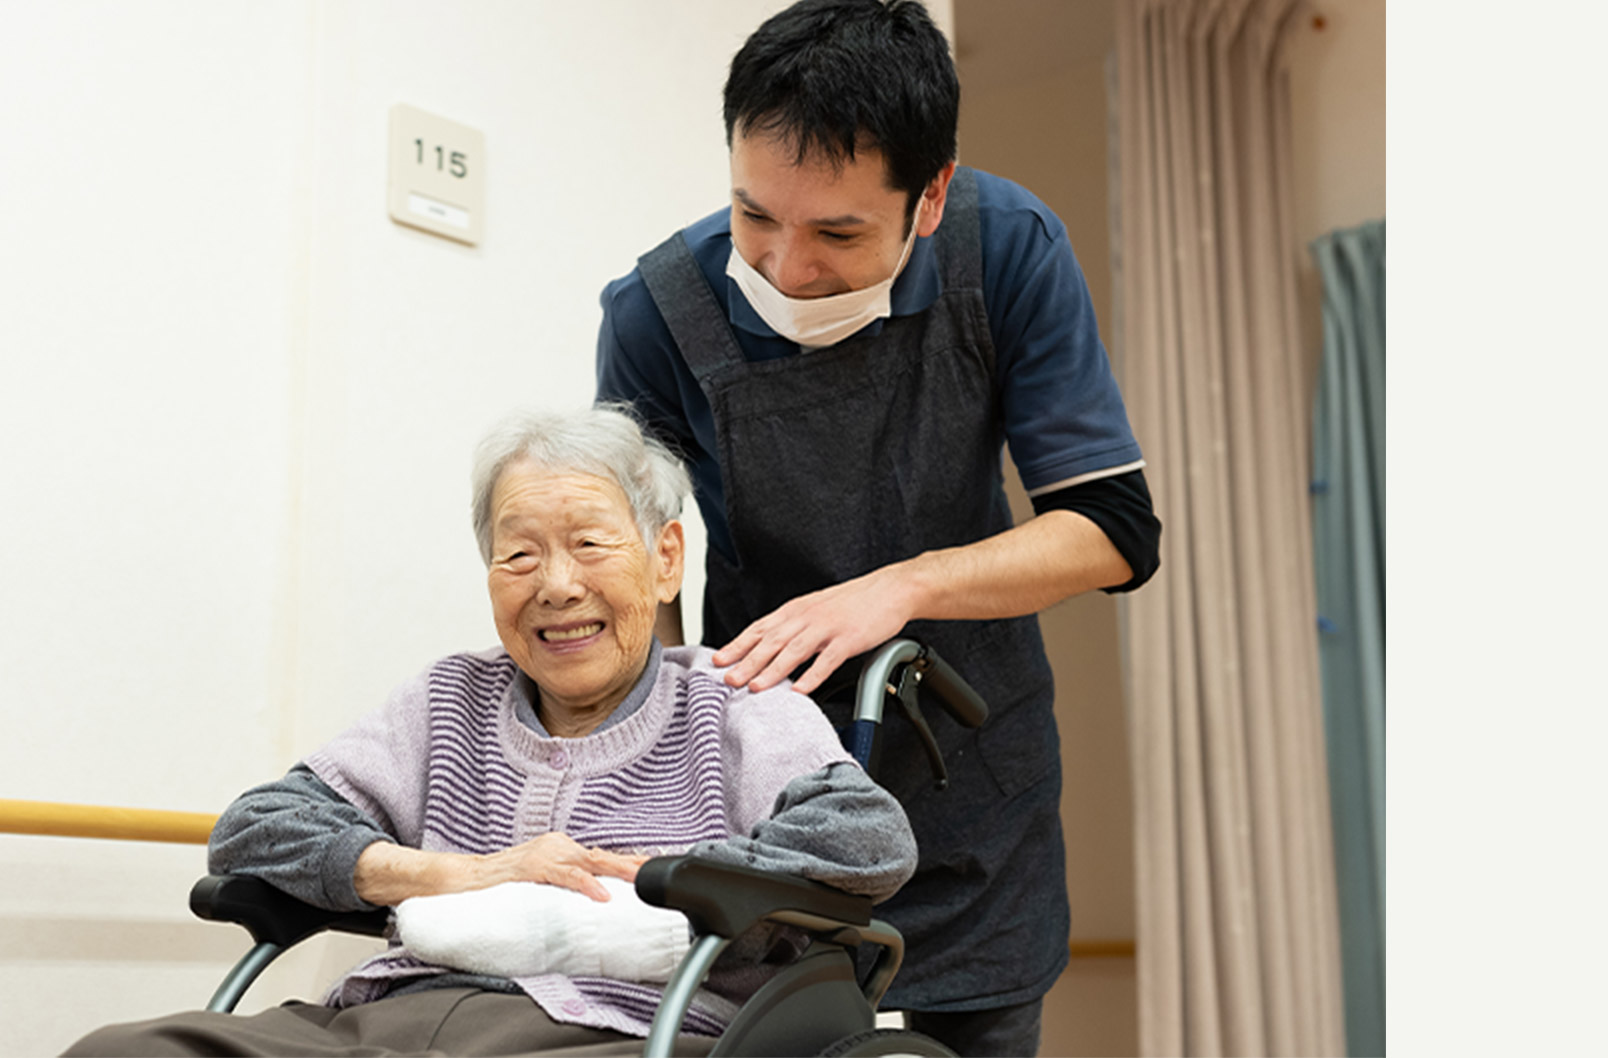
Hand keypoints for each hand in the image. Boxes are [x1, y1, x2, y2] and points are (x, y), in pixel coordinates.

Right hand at [477, 833, 647, 901]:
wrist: (463, 879)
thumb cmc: (501, 886)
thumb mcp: (541, 885)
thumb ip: (564, 889)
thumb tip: (592, 907)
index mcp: (561, 850)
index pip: (601, 857)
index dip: (628, 863)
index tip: (653, 868)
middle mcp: (557, 846)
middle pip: (602, 856)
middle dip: (631, 864)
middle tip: (657, 871)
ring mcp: (545, 853)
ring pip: (590, 861)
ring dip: (618, 871)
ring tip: (639, 880)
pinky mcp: (532, 866)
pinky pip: (565, 876)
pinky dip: (586, 885)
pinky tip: (601, 895)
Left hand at [712, 568, 916, 695]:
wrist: (890, 589)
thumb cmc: (853, 601)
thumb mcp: (816, 607)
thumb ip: (794, 624)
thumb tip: (770, 644)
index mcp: (796, 610)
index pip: (759, 628)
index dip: (737, 645)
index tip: (718, 661)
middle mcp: (807, 617)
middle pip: (771, 641)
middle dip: (746, 662)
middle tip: (728, 679)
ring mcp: (827, 628)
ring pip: (793, 650)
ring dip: (772, 670)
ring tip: (755, 687)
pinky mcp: (848, 639)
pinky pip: (827, 660)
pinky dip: (812, 676)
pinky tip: (800, 691)